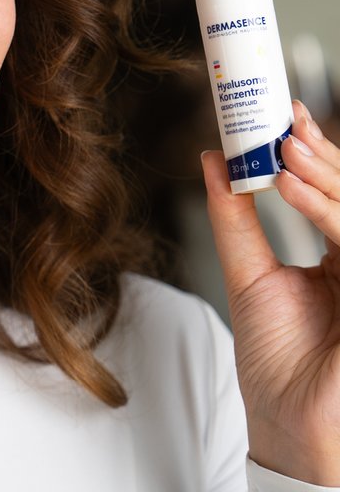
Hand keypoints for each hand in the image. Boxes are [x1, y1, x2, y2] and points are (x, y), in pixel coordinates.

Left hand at [202, 99, 339, 484]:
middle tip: (285, 122)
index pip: (334, 195)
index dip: (315, 153)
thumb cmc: (275, 358)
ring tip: (282, 148)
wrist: (287, 424)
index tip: (285, 118)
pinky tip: (288, 186)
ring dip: (323, 175)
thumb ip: (235, 218)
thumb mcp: (248, 274)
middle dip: (322, 155)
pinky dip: (323, 210)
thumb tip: (214, 160)